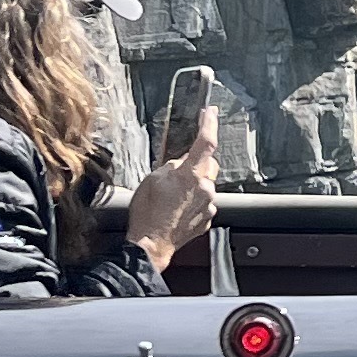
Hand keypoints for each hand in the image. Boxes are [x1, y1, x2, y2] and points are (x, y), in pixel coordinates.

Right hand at [127, 133, 218, 266]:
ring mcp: (209, 205)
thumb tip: (181, 163)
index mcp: (190, 175)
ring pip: (206, 185)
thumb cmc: (147, 213)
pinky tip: (177, 209)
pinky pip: (204, 202)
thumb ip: (172, 166)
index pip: (206, 142)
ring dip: (194, 186)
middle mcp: (205, 189)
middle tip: (177, 174)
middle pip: (209, 165)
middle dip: (196, 165)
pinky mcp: (208, 218)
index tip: (210, 112)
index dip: (209, 124)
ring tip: (172, 198)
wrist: (151, 244)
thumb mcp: (152, 179)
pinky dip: (194, 202)